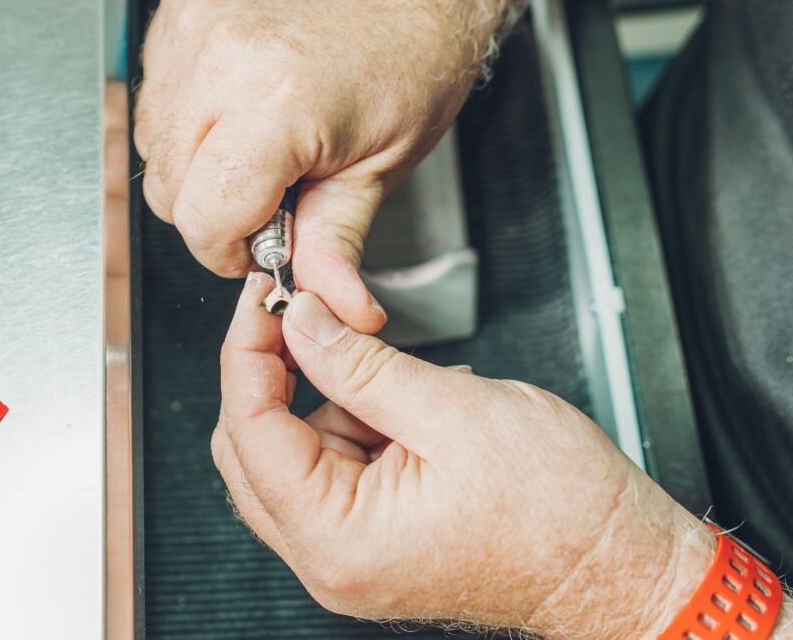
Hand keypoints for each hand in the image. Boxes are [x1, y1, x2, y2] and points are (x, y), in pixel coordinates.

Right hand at [134, 0, 531, 333]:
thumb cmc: (416, 50)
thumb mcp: (383, 164)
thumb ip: (336, 243)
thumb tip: (331, 306)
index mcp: (278, 102)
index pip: (203, 219)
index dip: (228, 251)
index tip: (255, 247)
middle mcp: (223, 54)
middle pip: (166, 188)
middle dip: (211, 212)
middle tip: (266, 195)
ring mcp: (195, 18)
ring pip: (152, 140)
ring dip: (194, 162)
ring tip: (256, 143)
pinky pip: (157, 86)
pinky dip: (189, 110)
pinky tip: (237, 101)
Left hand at [213, 274, 718, 637]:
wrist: (619, 566)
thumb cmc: (562, 512)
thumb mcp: (453, 410)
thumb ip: (359, 364)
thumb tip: (300, 325)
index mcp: (337, 537)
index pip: (248, 430)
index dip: (247, 351)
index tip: (261, 300)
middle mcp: (329, 560)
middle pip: (251, 449)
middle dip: (276, 376)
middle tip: (308, 319)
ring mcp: (347, 557)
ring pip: (289, 457)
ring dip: (324, 404)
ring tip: (405, 392)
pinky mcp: (370, 544)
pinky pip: (330, 472)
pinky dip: (352, 428)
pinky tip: (407, 417)